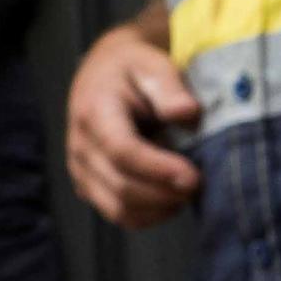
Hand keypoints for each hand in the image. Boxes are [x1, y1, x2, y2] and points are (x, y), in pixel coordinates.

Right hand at [64, 17, 203, 226]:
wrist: (104, 74)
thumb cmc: (132, 69)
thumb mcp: (152, 64)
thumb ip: (169, 87)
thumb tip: (188, 112)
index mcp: (94, 111)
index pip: (121, 151)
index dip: (158, 169)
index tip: (193, 177)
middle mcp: (80, 145)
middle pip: (120, 185)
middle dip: (164, 193)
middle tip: (200, 185)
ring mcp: (81, 169)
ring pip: (118, 208)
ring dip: (158, 208)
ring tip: (186, 192)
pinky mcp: (89, 186)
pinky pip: (118, 214)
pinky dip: (148, 216)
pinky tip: (170, 200)